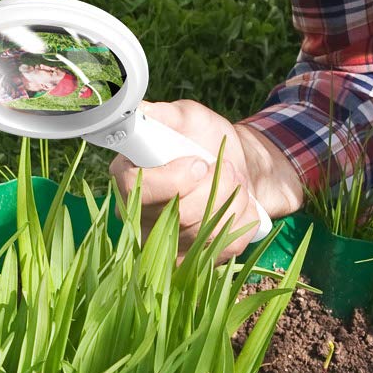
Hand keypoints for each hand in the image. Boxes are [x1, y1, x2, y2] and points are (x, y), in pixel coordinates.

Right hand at [108, 100, 299, 259]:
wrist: (243, 167)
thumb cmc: (208, 141)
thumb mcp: (188, 118)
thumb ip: (163, 115)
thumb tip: (139, 111)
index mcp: (128, 177)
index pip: (136, 189)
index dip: (173, 180)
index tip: (198, 163)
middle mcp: (139, 215)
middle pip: (173, 215)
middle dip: (211, 189)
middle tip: (226, 168)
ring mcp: (164, 243)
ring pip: (200, 233)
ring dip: (230, 201)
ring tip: (235, 182)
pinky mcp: (191, 260)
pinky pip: (220, 247)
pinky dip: (240, 221)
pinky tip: (239, 205)